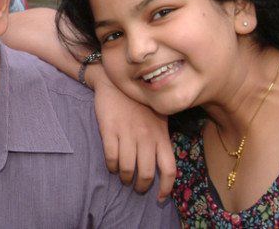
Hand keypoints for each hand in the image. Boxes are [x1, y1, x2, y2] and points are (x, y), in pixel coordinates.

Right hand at [89, 66, 175, 201]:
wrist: (115, 80)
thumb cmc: (139, 101)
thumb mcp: (158, 116)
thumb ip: (162, 138)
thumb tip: (163, 162)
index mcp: (161, 135)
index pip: (169, 169)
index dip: (165, 188)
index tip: (159, 198)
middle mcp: (146, 137)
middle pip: (146, 173)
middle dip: (141, 186)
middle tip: (137, 188)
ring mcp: (127, 134)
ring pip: (127, 168)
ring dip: (125, 178)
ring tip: (124, 177)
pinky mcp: (109, 130)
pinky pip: (111, 157)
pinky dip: (111, 166)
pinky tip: (112, 166)